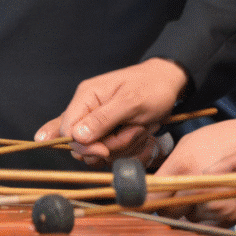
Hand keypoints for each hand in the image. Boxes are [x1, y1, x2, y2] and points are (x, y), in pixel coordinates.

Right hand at [36, 58, 186, 163]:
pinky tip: (138, 132)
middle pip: (81, 145)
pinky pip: (110, 151)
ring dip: (122, 146)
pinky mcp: (107, 131)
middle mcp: (86, 110)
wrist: (169, 83)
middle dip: (109, 146)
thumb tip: (77, 136)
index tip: (105, 150)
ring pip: (98, 151)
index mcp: (86, 97)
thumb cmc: (152, 86)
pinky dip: (127, 147)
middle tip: (132, 132)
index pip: (66, 130)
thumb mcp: (131, 102)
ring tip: (139, 129)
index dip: (83, 145)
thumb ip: (102, 119)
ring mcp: (97, 122)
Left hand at [152, 118, 235, 225]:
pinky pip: (207, 224)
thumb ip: (170, 166)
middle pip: (168, 212)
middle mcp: (200, 192)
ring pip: (187, 219)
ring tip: (198, 191)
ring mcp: (217, 208)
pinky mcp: (232, 218)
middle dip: (167, 204)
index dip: (146, 199)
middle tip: (171, 193)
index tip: (142, 198)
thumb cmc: (226, 138)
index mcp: (185, 170)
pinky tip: (212, 198)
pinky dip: (206, 215)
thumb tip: (153, 183)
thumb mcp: (189, 142)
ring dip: (187, 209)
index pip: (153, 197)